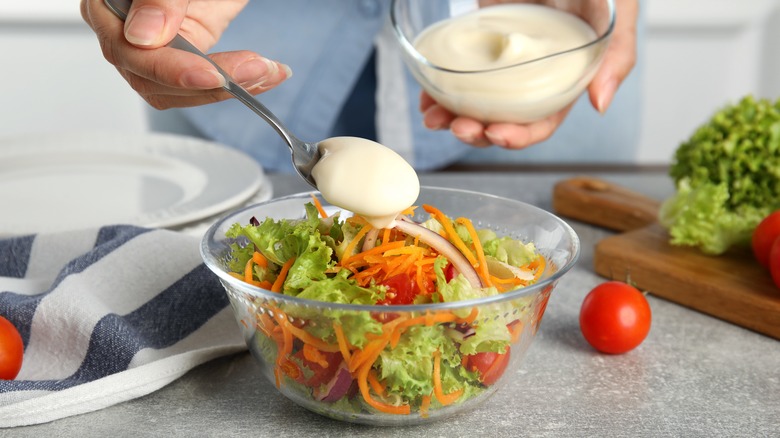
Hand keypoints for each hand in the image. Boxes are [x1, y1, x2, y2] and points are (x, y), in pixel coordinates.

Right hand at [80, 0, 290, 108]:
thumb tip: (141, 37)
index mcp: (108, 3)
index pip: (128, 52)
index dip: (170, 70)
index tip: (213, 75)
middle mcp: (123, 30)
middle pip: (153, 81)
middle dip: (209, 83)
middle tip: (255, 70)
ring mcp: (152, 48)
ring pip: (177, 92)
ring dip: (226, 89)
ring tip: (267, 71)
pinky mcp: (180, 57)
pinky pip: (199, 85)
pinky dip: (235, 84)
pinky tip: (264, 75)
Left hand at [420, 0, 637, 148]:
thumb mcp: (614, 6)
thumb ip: (617, 51)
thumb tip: (600, 104)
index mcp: (566, 75)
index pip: (545, 120)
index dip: (521, 135)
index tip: (496, 135)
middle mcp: (533, 73)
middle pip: (504, 118)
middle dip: (478, 131)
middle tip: (457, 127)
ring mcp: (503, 56)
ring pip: (476, 101)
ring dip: (453, 117)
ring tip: (433, 118)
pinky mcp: (479, 37)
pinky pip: (457, 72)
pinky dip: (440, 90)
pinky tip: (427, 98)